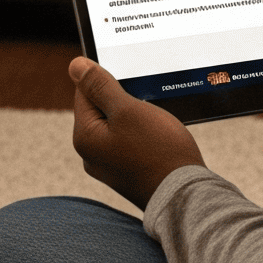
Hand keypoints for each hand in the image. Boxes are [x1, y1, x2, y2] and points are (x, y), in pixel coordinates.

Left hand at [68, 56, 203, 206]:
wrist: (187, 196)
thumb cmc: (159, 152)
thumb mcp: (128, 110)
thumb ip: (100, 86)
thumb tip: (75, 66)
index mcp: (84, 137)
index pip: (84, 92)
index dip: (108, 80)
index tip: (132, 82)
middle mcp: (92, 154)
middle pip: (102, 108)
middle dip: (125, 99)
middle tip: (148, 103)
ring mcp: (110, 165)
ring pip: (119, 124)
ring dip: (137, 116)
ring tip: (157, 123)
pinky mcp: (129, 171)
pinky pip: (132, 141)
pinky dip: (145, 133)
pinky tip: (161, 137)